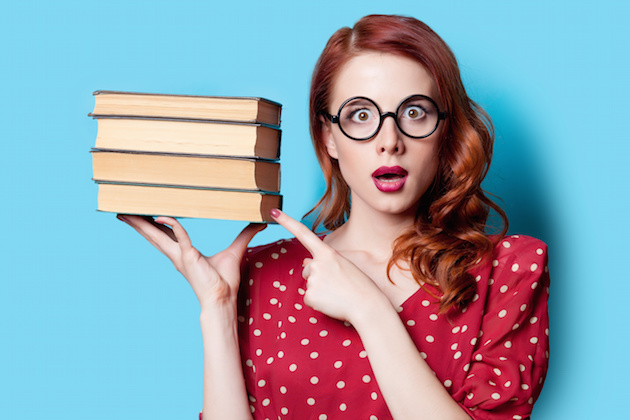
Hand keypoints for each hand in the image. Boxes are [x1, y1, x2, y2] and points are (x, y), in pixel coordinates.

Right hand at [117, 215, 265, 308]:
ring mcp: (181, 256)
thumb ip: (246, 234)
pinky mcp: (189, 257)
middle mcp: (177, 255)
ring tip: (126, 213)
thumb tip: (259, 223)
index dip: (154, 225)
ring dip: (142, 224)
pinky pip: (180, 236)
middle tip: (122, 211)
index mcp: (184, 254)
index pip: (165, 236)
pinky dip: (172, 225)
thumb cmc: (226, 280)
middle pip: (153, 235)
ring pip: (157, 235)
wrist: (223, 299)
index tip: (146, 215)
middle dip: (138, 223)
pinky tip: (163, 216)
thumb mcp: (236, 250)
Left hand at [270, 209, 383, 323]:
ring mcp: (312, 279)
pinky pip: (309, 299)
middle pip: (307, 269)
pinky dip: (318, 302)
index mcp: (327, 252)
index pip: (303, 233)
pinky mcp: (310, 296)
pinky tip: (331, 302)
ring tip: (337, 293)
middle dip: (318, 276)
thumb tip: (304, 263)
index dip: (287, 222)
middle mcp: (317, 263)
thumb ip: (324, 261)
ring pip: (309, 284)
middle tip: (338, 284)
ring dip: (319, 289)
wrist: (367, 305)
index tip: (273, 212)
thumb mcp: (343, 266)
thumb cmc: (359, 285)